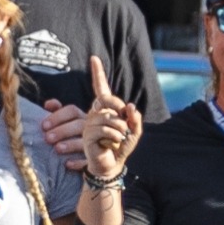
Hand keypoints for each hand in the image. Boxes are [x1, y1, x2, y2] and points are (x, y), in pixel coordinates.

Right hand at [58, 65, 141, 187]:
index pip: (101, 89)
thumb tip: (130, 106)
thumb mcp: (134, 132)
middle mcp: (95, 114)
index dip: (98, 73)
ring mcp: (90, 124)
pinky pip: (105, 130)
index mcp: (105, 110)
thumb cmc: (122, 147)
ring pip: (109, 117)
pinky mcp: (88, 136)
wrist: (113, 165)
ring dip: (120, 129)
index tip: (94, 59)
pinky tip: (113, 144)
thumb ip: (135, 118)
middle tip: (125, 125)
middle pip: (107, 100)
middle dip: (119, 109)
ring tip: (119, 139)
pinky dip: (115, 137)